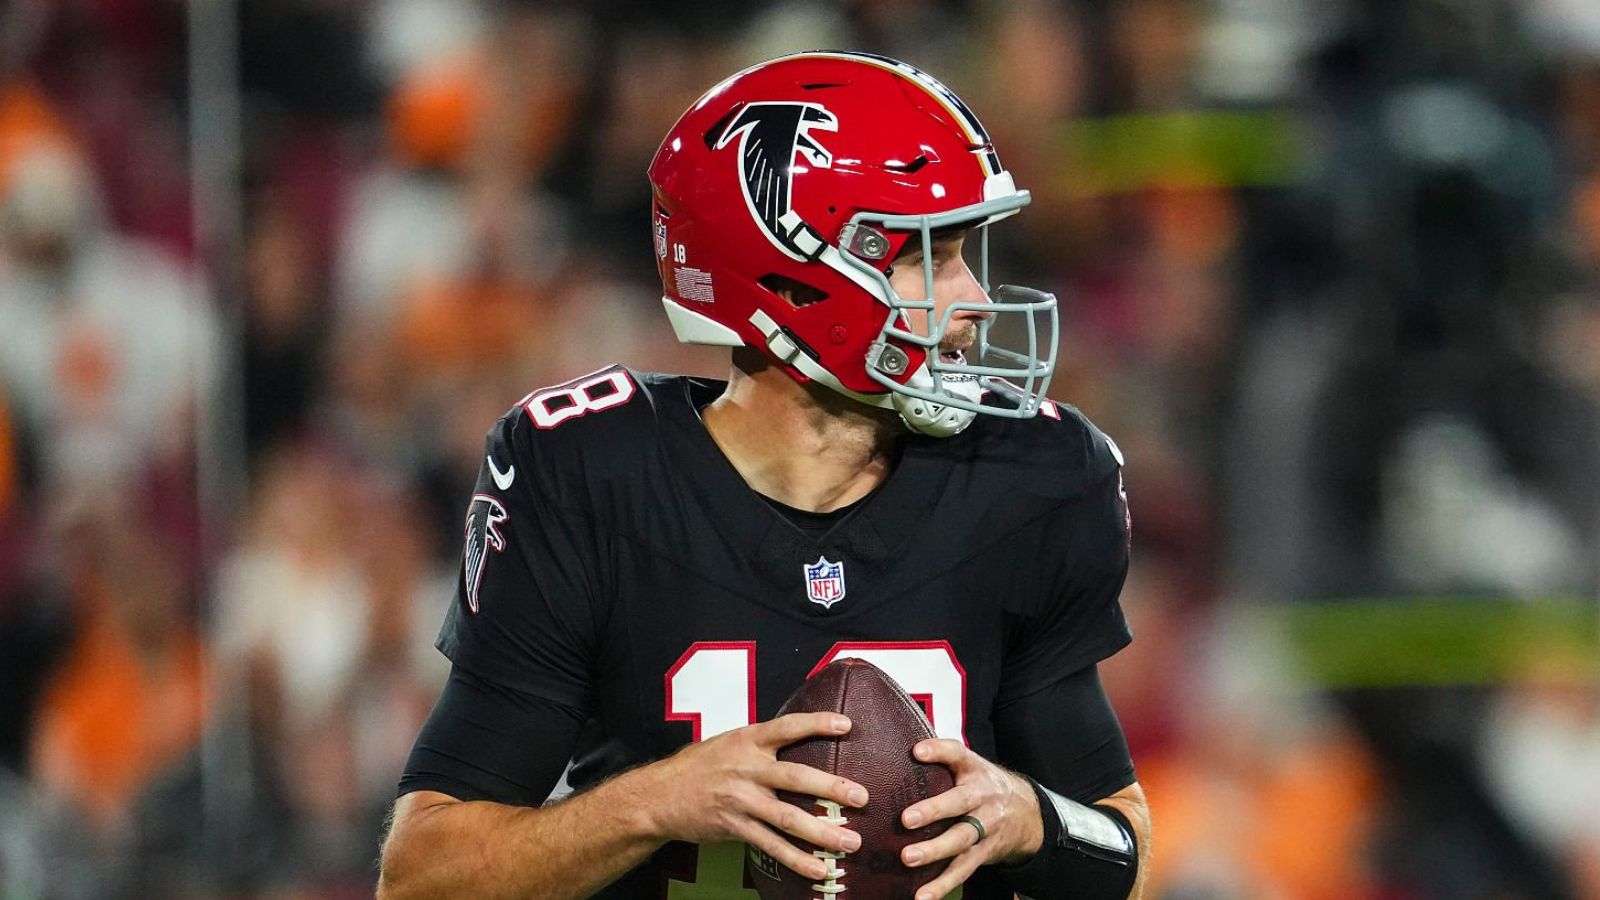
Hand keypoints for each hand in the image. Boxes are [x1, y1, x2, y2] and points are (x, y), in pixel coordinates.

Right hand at [646, 713, 868, 881]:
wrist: (659, 795)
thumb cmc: (698, 766)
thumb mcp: (729, 742)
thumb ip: (762, 743)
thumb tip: (801, 739)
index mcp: (747, 741)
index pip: (787, 727)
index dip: (816, 724)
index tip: (846, 726)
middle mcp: (746, 769)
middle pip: (795, 777)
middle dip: (831, 788)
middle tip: (862, 797)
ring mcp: (741, 800)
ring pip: (787, 818)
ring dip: (822, 832)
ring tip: (851, 842)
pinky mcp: (735, 827)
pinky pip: (770, 846)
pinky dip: (797, 860)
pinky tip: (819, 870)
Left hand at [899, 739, 1043, 899]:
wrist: (1027, 813)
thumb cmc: (982, 785)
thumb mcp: (969, 766)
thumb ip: (942, 759)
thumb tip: (901, 748)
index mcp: (975, 771)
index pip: (958, 754)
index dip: (939, 751)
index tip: (917, 751)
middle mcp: (982, 798)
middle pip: (960, 803)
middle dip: (934, 811)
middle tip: (906, 819)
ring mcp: (985, 827)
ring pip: (961, 840)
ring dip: (934, 851)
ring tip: (908, 858)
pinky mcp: (983, 853)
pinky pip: (963, 870)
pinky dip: (942, 885)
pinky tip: (923, 897)